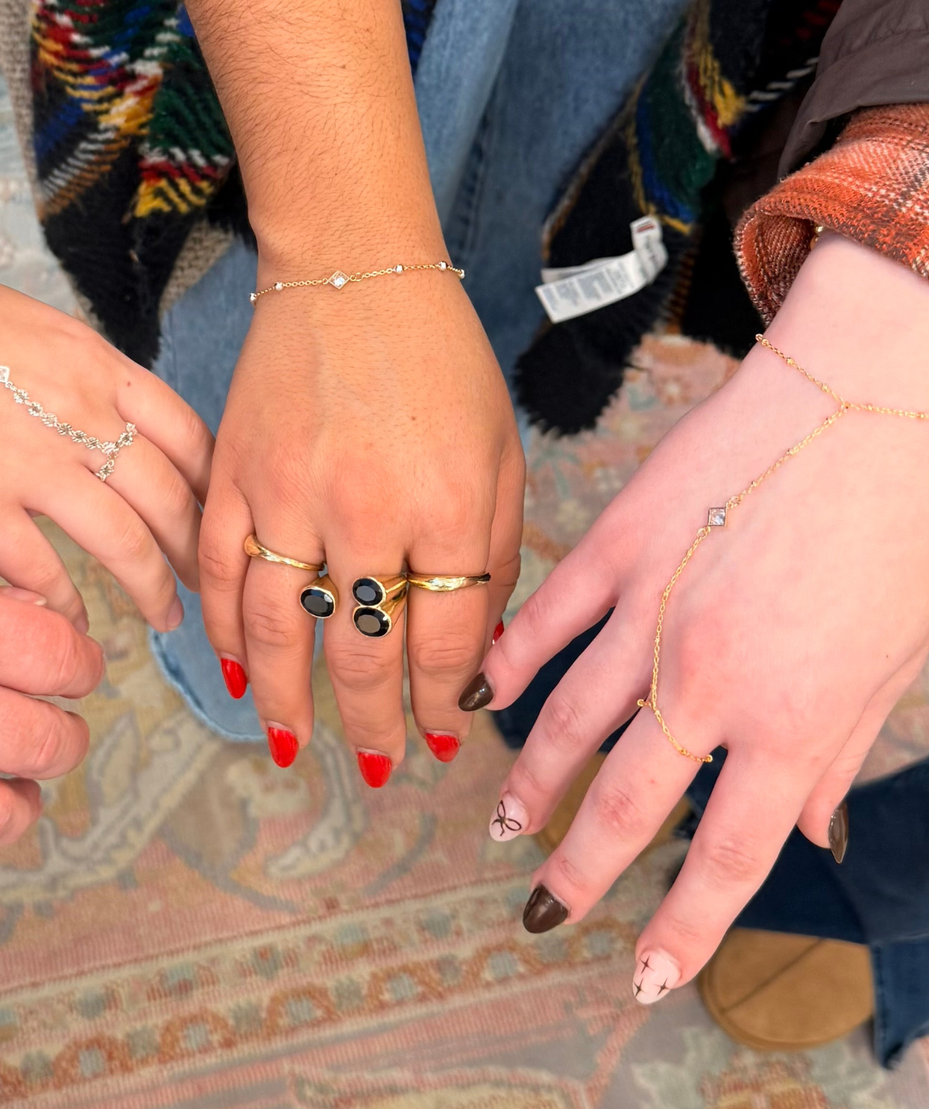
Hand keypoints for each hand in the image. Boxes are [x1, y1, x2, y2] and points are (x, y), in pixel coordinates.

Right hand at [0, 236, 212, 633]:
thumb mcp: (22, 323)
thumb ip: (72, 374)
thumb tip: (100, 414)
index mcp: (93, 361)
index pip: (189, 435)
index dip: (214, 485)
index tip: (221, 515)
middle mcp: (79, 412)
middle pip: (173, 497)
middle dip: (200, 549)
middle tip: (210, 584)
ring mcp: (31, 463)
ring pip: (127, 544)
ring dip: (155, 589)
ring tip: (166, 620)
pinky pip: (45, 574)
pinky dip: (69, 608)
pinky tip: (76, 627)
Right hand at [200, 262, 522, 781]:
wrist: (353, 272)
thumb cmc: (442, 361)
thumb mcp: (501, 452)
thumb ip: (497, 556)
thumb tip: (478, 655)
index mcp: (451, 507)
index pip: (446, 642)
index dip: (443, 702)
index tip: (440, 735)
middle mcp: (368, 511)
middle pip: (366, 654)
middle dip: (373, 723)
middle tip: (375, 763)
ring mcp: (289, 493)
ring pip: (281, 631)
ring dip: (284, 701)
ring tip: (291, 746)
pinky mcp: (233, 473)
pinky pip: (221, 573)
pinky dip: (223, 630)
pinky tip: (233, 669)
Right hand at [476, 235, 928, 997]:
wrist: (871, 397)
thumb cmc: (904, 522)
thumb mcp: (895, 659)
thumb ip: (838, 752)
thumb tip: (805, 830)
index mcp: (790, 718)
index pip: (722, 855)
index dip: (679, 928)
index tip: (638, 971)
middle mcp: (707, 679)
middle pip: (623, 800)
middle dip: (579, 867)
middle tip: (543, 907)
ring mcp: (650, 607)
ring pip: (567, 716)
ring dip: (531, 776)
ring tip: (507, 815)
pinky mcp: (615, 539)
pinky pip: (546, 615)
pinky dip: (511, 657)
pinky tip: (484, 689)